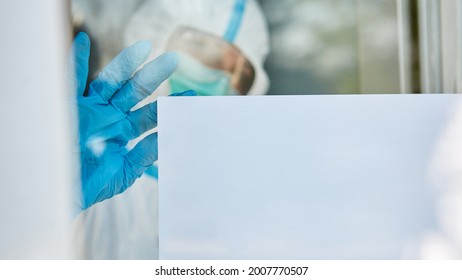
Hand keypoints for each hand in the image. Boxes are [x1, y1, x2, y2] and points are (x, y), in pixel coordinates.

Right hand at [70, 32, 193, 210]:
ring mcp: (90, 109)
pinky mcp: (68, 107)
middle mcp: (110, 116)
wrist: (60, 192)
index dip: (170, 105)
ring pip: (110, 81)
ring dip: (126, 63)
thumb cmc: (92, 185)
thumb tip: (168, 136)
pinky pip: (70, 78)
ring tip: (145, 47)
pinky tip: (83, 39)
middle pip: (135, 91)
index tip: (191, 96)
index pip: (152, 114)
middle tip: (173, 60)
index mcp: (124, 131)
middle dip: (153, 76)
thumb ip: (146, 153)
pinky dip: (74, 59)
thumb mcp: (126, 170)